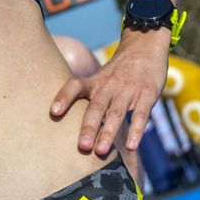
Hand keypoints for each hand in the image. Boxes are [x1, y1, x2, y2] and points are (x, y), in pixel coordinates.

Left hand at [50, 30, 169, 154]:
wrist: (144, 48)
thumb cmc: (117, 71)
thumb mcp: (99, 77)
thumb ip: (88, 96)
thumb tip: (68, 120)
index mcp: (94, 81)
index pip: (75, 86)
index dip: (64, 97)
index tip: (53, 112)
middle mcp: (108, 85)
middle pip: (96, 107)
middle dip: (88, 127)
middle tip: (81, 147)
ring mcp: (128, 90)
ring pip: (116, 113)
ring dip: (108, 133)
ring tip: (100, 151)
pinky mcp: (147, 95)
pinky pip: (141, 115)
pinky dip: (136, 131)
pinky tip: (131, 146)